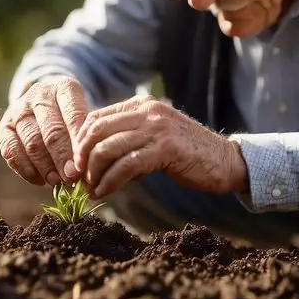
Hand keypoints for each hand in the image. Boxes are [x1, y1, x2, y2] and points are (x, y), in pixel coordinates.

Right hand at [0, 77, 88, 186]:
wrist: (43, 102)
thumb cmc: (72, 115)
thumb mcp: (84, 114)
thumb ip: (85, 137)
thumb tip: (85, 169)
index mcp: (64, 88)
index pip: (73, 115)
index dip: (79, 143)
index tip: (84, 165)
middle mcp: (39, 95)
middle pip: (51, 131)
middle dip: (62, 158)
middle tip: (71, 177)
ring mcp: (18, 110)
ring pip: (32, 143)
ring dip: (45, 167)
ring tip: (57, 182)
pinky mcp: (4, 127)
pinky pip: (12, 151)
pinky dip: (26, 170)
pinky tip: (40, 181)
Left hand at [72, 95, 247, 200]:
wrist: (223, 160)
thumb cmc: (185, 153)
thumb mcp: (153, 137)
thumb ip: (127, 139)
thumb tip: (90, 160)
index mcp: (141, 104)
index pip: (95, 118)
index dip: (79, 143)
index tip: (75, 165)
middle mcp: (147, 111)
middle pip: (96, 132)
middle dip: (81, 159)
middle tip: (79, 180)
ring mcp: (157, 128)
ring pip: (107, 149)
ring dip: (94, 174)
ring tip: (91, 190)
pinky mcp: (166, 149)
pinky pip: (126, 166)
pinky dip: (109, 182)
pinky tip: (105, 193)